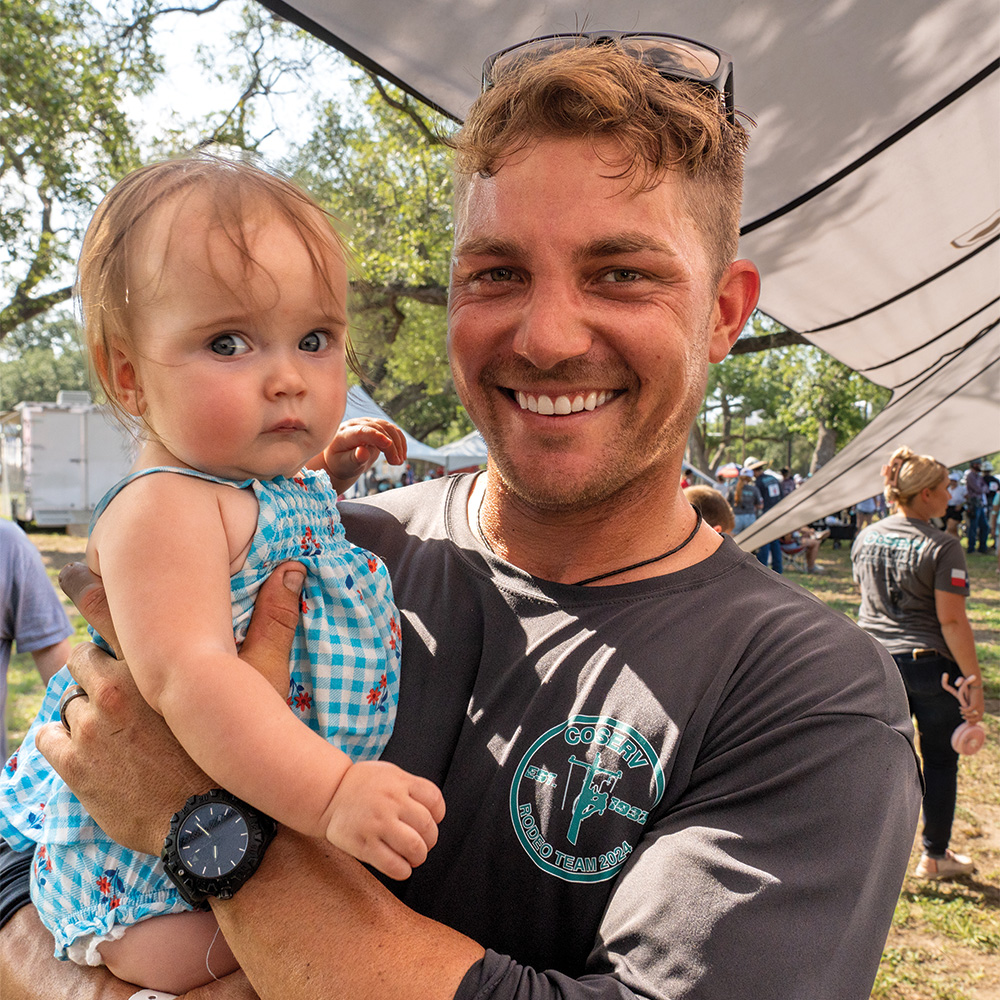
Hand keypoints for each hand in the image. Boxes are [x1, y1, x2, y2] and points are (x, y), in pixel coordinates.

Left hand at [34, 561, 304, 855]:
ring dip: (86, 704)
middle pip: (82, 656)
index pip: (99, 605)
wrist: (217, 827)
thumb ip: (274, 622)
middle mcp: (113, 688)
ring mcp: (89, 730)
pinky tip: (91, 747)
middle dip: (98, 663)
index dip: (84, 585)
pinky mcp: (74, 768)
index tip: (76, 574)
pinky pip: (49, 739)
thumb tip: (292, 569)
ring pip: (70, 699)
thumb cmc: (240, 750)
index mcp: (151, 661)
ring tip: (117, 723)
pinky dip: (64, 739)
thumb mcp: (265, 682)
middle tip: (122, 680)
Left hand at [313, 417, 406, 493]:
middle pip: (377, 429)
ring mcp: (367, 423)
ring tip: (399, 461)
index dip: (375, 436)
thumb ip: (353, 459)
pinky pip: (392, 430)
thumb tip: (363, 452)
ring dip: (397, 444)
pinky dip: (400, 441)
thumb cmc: (341, 464)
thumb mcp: (344, 465)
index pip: (361, 431)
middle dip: (390, 446)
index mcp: (344, 434)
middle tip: (396, 463)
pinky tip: (401, 455)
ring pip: (388, 427)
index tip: (388, 444)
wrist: (341, 461)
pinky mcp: (376, 426)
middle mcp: (355, 424)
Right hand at [325, 761, 444, 880]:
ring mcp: (377, 823)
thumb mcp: (390, 774)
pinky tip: (400, 867)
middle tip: (422, 843)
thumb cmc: (363, 785)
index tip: (432, 821)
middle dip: (430, 840)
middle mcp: (391, 801)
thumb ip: (411, 788)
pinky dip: (403, 871)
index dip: (438, 815)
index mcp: (400, 782)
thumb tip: (435, 813)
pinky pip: (393, 865)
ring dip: (419, 856)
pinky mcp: (363, 844)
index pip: (435, 800)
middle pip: (427, 826)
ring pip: (414, 847)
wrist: (329, 793)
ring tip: (413, 856)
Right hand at [960, 680, 985, 721]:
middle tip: (962, 717)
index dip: (973, 720)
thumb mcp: (972, 701)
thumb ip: (970, 706)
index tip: (967, 721)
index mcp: (982, 708)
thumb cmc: (973, 691)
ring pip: (971, 716)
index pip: (979, 718)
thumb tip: (966, 709)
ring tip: (960, 712)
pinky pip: (967, 710)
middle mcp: (981, 709)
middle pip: (976, 719)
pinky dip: (963, 710)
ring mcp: (978, 708)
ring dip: (965, 715)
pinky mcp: (974, 705)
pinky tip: (960, 707)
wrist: (975, 685)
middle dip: (969, 720)